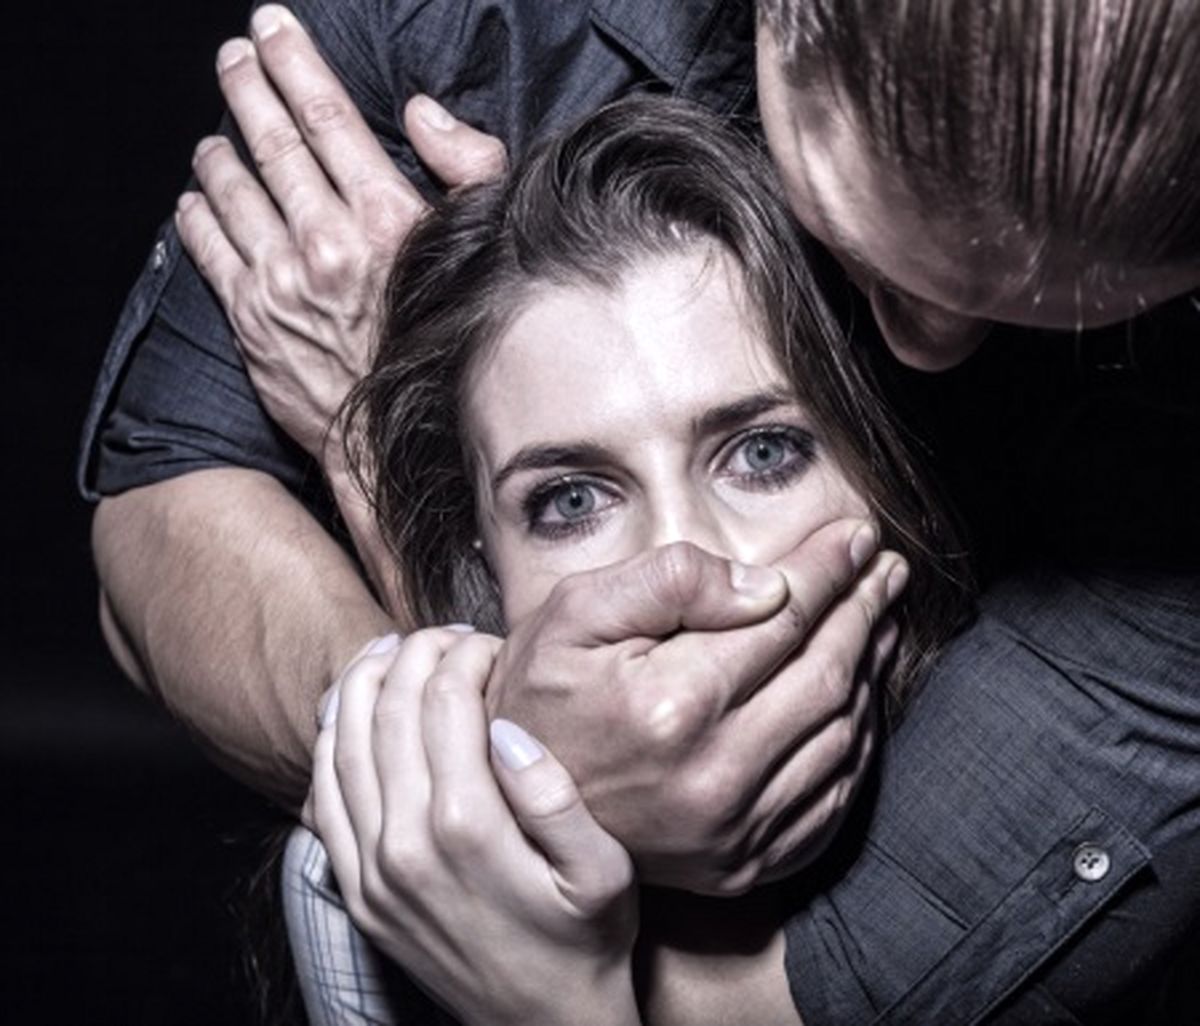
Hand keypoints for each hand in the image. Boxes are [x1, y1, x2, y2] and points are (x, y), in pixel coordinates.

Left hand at [176, 4, 505, 470]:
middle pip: (269, 139)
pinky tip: (196, 198)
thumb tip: (419, 113)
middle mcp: (324, 242)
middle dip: (246, 86)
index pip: (324, 114)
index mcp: (383, 218)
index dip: (293, 60)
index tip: (272, 28)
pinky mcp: (249, 318)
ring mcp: (279, 281)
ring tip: (215, 134)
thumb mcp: (483, 249)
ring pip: (229, 188)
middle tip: (234, 58)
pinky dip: (197, 212)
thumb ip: (465, 168)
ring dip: (217, 149)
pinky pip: (207, 246)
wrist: (399, 441)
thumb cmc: (445, 344)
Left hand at [310, 628, 639, 1025]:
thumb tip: (507, 728)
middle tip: (449, 637)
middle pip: (390, 708)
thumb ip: (556, 796)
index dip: (465, 655)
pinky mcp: (354, 887)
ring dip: (366, 680)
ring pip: (343, 741)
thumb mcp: (605, 872)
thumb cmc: (584, 945)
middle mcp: (404, 843)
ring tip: (397, 649)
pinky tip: (355, 707)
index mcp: (468, 828)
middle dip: (417, 652)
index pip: (445, 701)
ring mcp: (369, 867)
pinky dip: (331, 736)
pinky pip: (320, 792)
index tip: (491, 645)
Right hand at [487, 518, 906, 894]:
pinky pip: (832, 798)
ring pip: (842, 734)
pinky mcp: (744, 865)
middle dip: (864, 609)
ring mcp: (734, 832)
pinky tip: (857, 696)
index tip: (856, 536)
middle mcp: (714, 778)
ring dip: (869, 667)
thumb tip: (766, 587)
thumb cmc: (538, 695)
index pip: (783, 620)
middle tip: (885, 568)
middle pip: (825, 675)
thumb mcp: (573, 614)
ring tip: (877, 617)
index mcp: (672, 706)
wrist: (512, 804)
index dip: (828, 570)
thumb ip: (668, 582)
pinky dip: (857, 740)